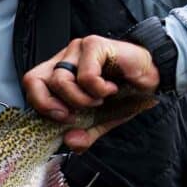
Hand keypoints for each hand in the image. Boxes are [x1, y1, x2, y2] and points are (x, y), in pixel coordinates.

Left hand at [21, 35, 160, 149]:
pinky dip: (99, 90)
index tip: (64, 119)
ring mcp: (77, 49)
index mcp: (59, 74)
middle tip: (73, 114)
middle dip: (50, 105)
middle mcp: (64, 59)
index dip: (41, 106)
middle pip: (33, 80)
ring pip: (60, 81)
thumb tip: (70, 142)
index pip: (32, 87)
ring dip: (82, 99)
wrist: (154, 79)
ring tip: (100, 100)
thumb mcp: (101, 122)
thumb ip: (84, 134)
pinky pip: (85, 76)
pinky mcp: (94, 45)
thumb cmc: (125, 95)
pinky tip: (111, 88)